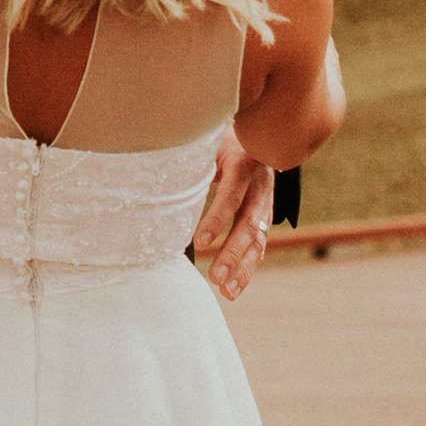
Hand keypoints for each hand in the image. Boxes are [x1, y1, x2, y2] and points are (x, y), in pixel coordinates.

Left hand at [194, 128, 275, 303]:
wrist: (261, 134)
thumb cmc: (222, 138)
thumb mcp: (210, 141)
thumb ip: (194, 157)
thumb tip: (159, 165)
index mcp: (244, 164)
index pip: (231, 195)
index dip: (217, 218)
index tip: (200, 242)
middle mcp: (260, 186)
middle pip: (249, 223)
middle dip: (232, 253)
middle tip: (214, 277)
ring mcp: (266, 202)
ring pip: (259, 239)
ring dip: (243, 269)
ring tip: (226, 292)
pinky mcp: (265, 216)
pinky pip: (259, 245)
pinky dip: (248, 268)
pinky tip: (233, 288)